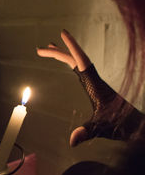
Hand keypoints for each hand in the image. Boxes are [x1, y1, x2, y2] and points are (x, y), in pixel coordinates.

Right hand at [36, 30, 127, 145]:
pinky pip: (80, 70)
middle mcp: (94, 80)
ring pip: (77, 64)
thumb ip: (86, 132)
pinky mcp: (95, 87)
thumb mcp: (101, 128)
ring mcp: (95, 82)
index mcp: (95, 84)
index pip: (81, 61)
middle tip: (39, 49)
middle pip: (75, 60)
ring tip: (50, 49)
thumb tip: (72, 141)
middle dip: (58, 53)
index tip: (62, 34)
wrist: (136, 126)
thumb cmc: (120, 125)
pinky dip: (70, 64)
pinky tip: (67, 65)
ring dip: (63, 56)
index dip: (72, 47)